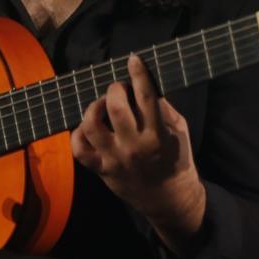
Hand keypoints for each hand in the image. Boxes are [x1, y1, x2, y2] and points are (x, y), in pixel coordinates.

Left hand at [70, 54, 205, 252]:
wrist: (169, 199)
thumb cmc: (176, 159)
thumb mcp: (180, 131)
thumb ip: (164, 108)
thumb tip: (145, 84)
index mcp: (157, 135)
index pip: (147, 98)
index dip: (139, 75)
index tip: (133, 60)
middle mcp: (134, 147)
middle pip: (115, 108)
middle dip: (114, 90)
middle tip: (118, 89)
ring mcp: (114, 159)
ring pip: (92, 126)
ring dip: (94, 108)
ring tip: (101, 105)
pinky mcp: (102, 170)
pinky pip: (79, 150)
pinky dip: (78, 134)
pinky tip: (88, 127)